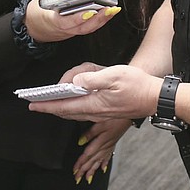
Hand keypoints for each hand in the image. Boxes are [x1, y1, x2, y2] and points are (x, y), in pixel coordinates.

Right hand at [24, 0, 121, 42]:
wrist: (29, 27)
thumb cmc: (37, 11)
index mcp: (51, 21)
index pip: (65, 22)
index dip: (78, 18)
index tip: (90, 12)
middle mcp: (61, 30)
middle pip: (82, 28)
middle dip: (98, 19)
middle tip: (110, 8)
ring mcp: (67, 34)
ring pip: (86, 30)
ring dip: (101, 21)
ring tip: (112, 10)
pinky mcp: (71, 33)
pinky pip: (85, 29)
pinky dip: (96, 22)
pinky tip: (104, 14)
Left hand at [30, 64, 162, 121]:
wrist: (156, 97)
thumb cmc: (137, 85)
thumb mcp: (114, 76)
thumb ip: (93, 79)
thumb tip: (75, 81)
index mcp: (94, 104)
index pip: (65, 106)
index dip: (47, 106)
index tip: (33, 106)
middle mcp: (96, 112)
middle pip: (67, 112)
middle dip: (50, 108)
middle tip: (36, 104)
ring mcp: (102, 113)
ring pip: (75, 112)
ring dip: (61, 108)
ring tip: (50, 102)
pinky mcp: (107, 111)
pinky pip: (85, 111)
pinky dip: (73, 107)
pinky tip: (73, 101)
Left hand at [72, 119, 130, 184]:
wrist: (129, 117)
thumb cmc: (115, 119)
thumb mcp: (100, 124)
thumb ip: (89, 134)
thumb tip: (80, 142)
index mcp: (100, 142)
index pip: (87, 155)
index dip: (80, 164)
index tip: (74, 171)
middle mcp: (104, 147)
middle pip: (92, 161)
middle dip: (84, 171)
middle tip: (77, 179)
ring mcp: (109, 146)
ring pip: (99, 161)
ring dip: (92, 170)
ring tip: (88, 179)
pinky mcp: (112, 144)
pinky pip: (107, 157)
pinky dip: (104, 164)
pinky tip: (102, 168)